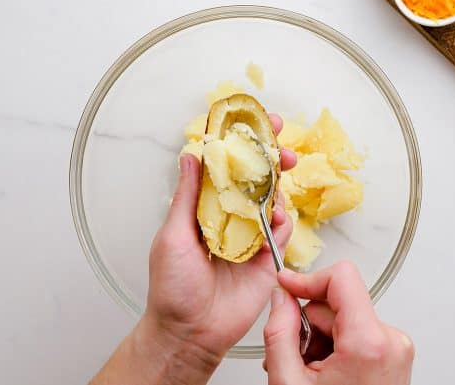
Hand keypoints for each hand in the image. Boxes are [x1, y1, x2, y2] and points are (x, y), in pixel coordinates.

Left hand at [145, 115, 295, 373]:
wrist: (190, 332)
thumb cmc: (172, 287)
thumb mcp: (173, 235)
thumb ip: (188, 196)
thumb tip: (192, 156)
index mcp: (204, 209)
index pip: (224, 169)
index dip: (239, 145)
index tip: (253, 123)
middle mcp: (229, 218)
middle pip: (255, 180)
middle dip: (271, 160)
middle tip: (282, 151)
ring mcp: (250, 237)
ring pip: (272, 201)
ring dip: (278, 188)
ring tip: (275, 188)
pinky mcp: (267, 259)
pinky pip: (282, 232)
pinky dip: (283, 221)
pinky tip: (276, 217)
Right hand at [263, 262, 413, 384]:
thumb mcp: (289, 382)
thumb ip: (279, 331)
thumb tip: (280, 298)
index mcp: (369, 343)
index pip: (342, 278)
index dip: (308, 279)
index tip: (286, 284)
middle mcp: (391, 341)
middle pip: (337, 303)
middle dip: (309, 325)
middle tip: (296, 358)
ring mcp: (396, 349)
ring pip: (344, 319)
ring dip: (321, 339)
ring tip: (311, 373)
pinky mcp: (394, 356)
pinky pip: (356, 333)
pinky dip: (336, 348)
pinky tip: (326, 373)